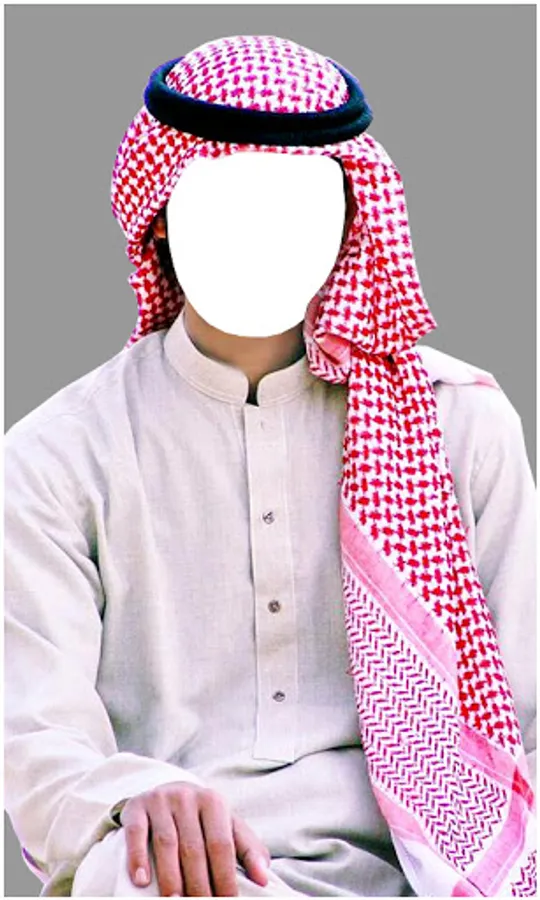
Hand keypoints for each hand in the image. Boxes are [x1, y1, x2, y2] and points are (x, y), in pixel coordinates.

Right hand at [120, 781, 270, 896]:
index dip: (224, 877)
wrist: (168, 789)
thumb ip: (247, 849)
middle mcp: (187, 797)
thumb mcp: (227, 825)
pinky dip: (137, 858)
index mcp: (213, 802)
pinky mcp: (137, 806)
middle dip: (198, 884)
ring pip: (166, 844)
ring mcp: (161, 800)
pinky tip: (141, 881)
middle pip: (193, 848)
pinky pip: (136, 833)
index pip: (221, 844)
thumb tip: (264, 877)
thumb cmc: (203, 817)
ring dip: (171, 878)